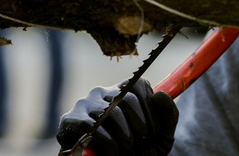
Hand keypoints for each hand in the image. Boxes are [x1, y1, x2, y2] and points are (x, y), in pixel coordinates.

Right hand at [57, 78, 178, 155]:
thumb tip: (158, 95)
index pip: (140, 89)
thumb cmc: (137, 152)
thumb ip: (169, 114)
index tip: (150, 136)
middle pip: (127, 100)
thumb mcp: (159, 136)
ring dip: (123, 140)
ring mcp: (85, 103)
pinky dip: (107, 145)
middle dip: (138, 130)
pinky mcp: (69, 119)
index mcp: (124, 90)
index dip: (150, 116)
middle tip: (136, 148)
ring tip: (124, 153)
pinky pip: (93, 128)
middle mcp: (104, 91)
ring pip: (112, 113)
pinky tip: (110, 154)